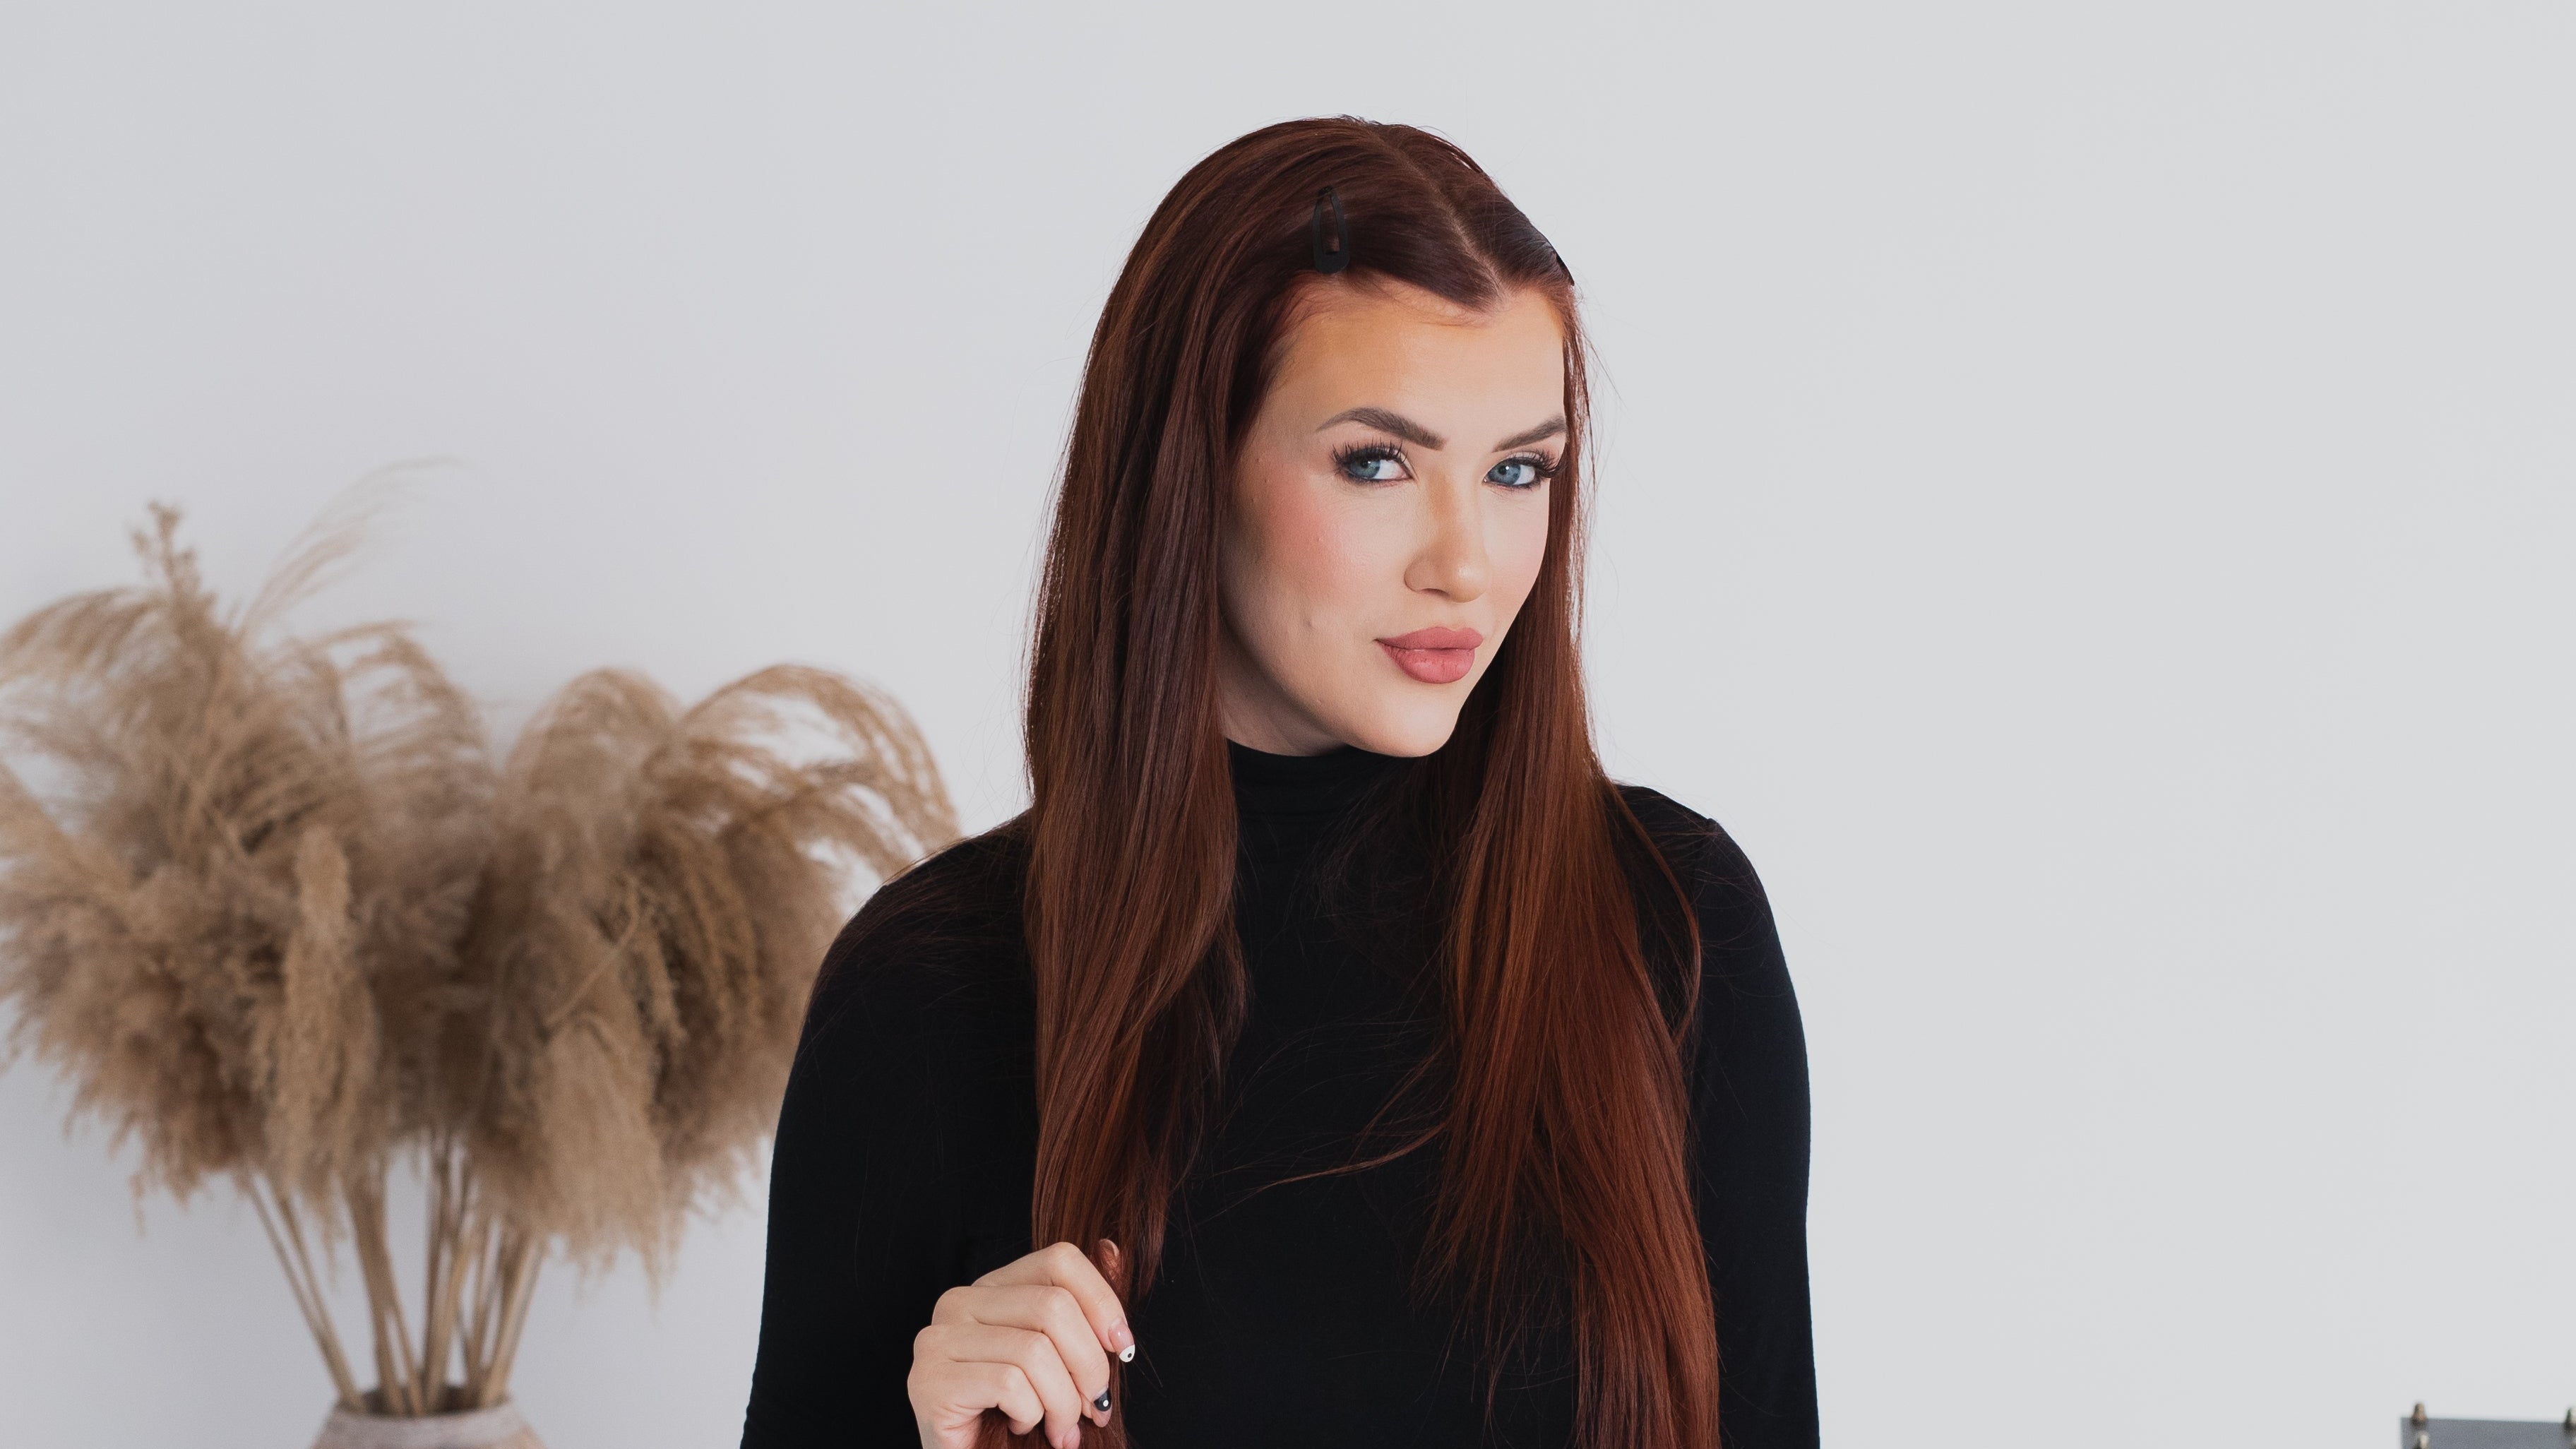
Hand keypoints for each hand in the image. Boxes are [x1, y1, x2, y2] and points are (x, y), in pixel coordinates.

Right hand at [909, 1239, 1135, 1448]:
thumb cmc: (1019, 1415)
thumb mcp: (1061, 1358)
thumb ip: (1081, 1308)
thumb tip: (1113, 1249)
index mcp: (991, 1289)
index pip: (1059, 1261)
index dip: (1102, 1301)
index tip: (1122, 1347)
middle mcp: (958, 1303)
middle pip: (1053, 1307)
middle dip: (1089, 1366)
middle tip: (1096, 1407)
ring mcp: (938, 1340)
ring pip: (1035, 1351)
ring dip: (1063, 1402)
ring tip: (1062, 1429)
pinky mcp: (930, 1381)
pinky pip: (1009, 1383)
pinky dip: (1030, 1414)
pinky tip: (1019, 1427)